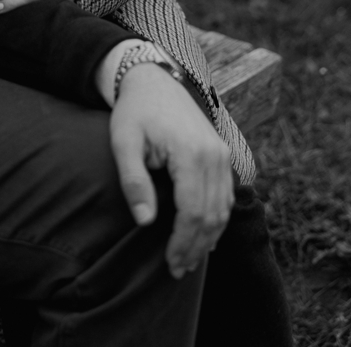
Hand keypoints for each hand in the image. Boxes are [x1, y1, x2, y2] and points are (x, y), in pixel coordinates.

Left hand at [108, 63, 234, 278]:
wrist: (153, 80)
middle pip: (212, 214)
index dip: (183, 242)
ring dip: (208, 238)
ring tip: (188, 260)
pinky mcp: (222, 153)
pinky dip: (218, 219)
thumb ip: (134, 182)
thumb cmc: (134, 113)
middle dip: (195, 247)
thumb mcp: (124, 144)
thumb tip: (146, 222)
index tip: (169, 264)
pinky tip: (205, 237)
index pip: (193, 211)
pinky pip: (227, 195)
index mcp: (191, 153)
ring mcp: (222, 153)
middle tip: (177, 270)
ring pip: (223, 208)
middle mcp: (215, 154)